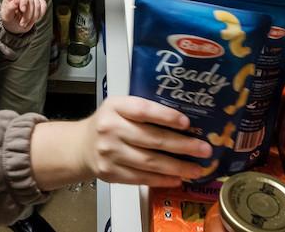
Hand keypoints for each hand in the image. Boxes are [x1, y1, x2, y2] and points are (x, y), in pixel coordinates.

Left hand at [0, 0, 46, 33]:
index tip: (23, 10)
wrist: (14, 24)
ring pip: (38, 4)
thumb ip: (10, 8)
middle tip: (22, 24)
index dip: (23, 0)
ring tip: (26, 24)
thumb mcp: (6, 16)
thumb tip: (16, 0)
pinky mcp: (38, 0)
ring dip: (33, 17)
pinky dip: (40, 14)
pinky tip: (33, 19)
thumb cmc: (9, 18)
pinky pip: (43, 5)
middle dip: (28, 14)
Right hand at [75, 96, 211, 186]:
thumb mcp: (120, 107)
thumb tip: (184, 121)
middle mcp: (110, 128)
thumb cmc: (108, 123)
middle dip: (182, 145)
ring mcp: (110, 152)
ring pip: (149, 162)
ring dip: (177, 167)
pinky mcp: (111, 173)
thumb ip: (144, 110)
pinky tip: (177, 178)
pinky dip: (162, 179)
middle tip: (204, 149)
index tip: (187, 122)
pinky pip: (141, 177)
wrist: (80, 146)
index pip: (143, 110)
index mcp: (115, 106)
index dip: (166, 116)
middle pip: (151, 139)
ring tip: (196, 169)